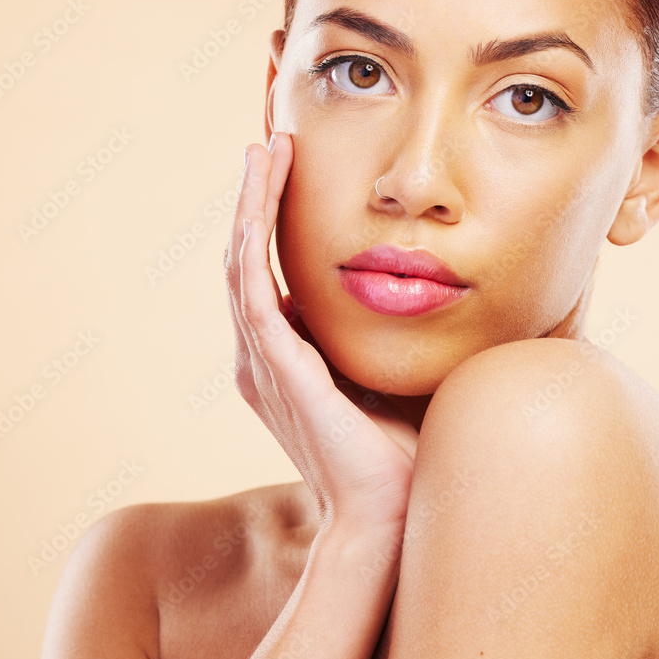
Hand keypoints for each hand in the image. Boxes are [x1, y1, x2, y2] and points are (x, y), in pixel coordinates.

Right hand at [224, 132, 416, 529]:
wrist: (389, 512)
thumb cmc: (397, 451)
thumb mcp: (388, 376)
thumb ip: (381, 336)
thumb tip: (415, 290)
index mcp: (286, 361)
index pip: (270, 276)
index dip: (274, 224)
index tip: (292, 175)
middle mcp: (264, 357)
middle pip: (248, 260)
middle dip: (258, 199)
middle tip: (271, 146)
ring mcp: (264, 361)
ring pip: (243, 262)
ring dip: (252, 203)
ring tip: (265, 151)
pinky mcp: (275, 364)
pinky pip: (253, 285)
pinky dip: (253, 234)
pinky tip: (261, 193)